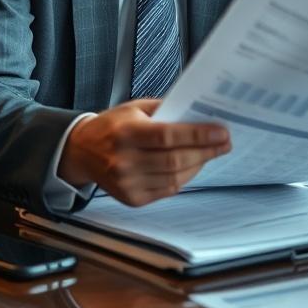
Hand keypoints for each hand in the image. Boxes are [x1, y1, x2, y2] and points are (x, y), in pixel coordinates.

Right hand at [59, 98, 230, 206]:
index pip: (168, 136)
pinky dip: (184, 177)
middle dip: (206, 152)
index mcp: (125, 133)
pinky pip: (167, 189)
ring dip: (199, 165)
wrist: (81, 151)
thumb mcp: (135, 109)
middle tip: (225, 143)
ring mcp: (126, 183)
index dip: (199, 136)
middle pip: (175, 160)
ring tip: (212, 153)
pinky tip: (193, 165)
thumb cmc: (113, 126)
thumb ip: (166, 110)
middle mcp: (124, 161)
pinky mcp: (131, 198)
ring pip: (175, 177)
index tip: (222, 132)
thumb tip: (200, 114)